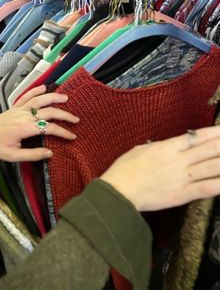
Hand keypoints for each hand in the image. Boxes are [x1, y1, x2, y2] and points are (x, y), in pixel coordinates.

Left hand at [0, 85, 78, 161]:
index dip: (63, 132)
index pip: (50, 129)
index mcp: (25, 128)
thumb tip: (51, 153)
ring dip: (54, 98)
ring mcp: (19, 109)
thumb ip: (33, 154)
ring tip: (66, 98)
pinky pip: (26, 96)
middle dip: (65, 116)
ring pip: (40, 100)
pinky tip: (44, 87)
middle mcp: (25, 116)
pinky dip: (36, 90)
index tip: (73, 137)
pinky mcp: (14, 107)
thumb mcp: (13, 156)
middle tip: (76, 119)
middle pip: (49, 112)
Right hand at [101, 126, 219, 211]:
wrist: (118, 191)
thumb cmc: (124, 169)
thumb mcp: (139, 150)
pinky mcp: (181, 195)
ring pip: (211, 167)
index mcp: (167, 147)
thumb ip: (156, 147)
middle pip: (209, 149)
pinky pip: (204, 189)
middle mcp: (178, 160)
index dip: (215, 132)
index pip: (197, 136)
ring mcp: (181, 178)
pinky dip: (219, 184)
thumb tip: (166, 146)